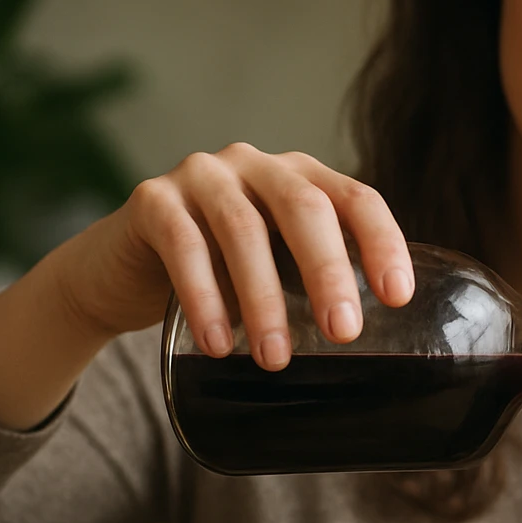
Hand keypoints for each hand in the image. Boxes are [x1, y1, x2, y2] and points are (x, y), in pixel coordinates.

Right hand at [55, 143, 412, 368]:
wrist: (123, 273)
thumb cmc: (222, 277)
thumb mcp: (280, 273)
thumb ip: (319, 286)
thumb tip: (379, 352)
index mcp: (302, 178)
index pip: (356, 199)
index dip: (382, 242)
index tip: (397, 296)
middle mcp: (257, 165)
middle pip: (305, 208)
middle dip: (328, 271)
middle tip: (343, 333)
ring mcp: (203, 174)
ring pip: (244, 229)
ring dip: (264, 299)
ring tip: (275, 357)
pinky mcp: (152, 199)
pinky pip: (183, 245)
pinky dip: (204, 298)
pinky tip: (217, 343)